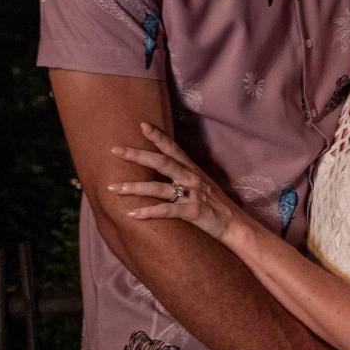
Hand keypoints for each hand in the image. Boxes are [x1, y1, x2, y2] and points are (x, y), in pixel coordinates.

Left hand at [109, 122, 242, 243]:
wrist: (235, 224)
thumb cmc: (215, 204)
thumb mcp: (201, 183)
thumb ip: (184, 175)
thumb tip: (164, 168)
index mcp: (192, 169)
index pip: (173, 148)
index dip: (158, 136)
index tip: (142, 125)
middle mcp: (192, 178)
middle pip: (162, 162)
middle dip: (137, 155)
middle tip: (115, 150)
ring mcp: (193, 194)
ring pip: (159, 187)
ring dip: (135, 187)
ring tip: (113, 188)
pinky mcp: (193, 212)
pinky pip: (167, 210)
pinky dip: (149, 212)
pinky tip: (132, 214)